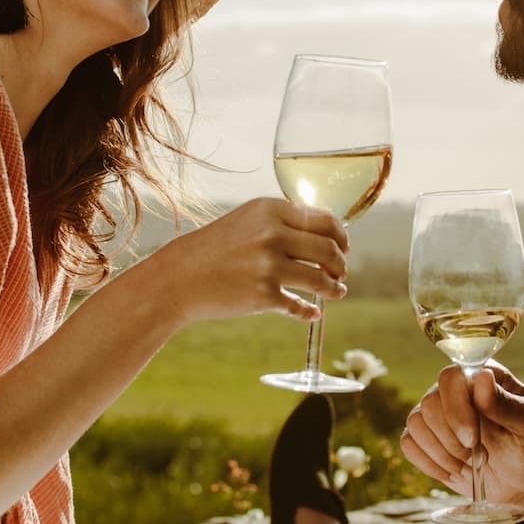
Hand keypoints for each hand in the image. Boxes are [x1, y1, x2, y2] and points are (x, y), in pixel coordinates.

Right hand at [137, 198, 347, 325]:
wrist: (180, 276)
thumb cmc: (217, 247)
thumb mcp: (249, 220)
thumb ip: (284, 222)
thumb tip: (327, 236)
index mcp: (272, 210)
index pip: (326, 221)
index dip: (341, 237)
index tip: (343, 247)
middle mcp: (273, 234)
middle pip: (329, 250)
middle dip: (340, 264)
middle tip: (340, 272)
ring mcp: (269, 265)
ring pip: (321, 279)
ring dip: (334, 288)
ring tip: (336, 291)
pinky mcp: (264, 295)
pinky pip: (299, 306)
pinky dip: (309, 311)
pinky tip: (313, 313)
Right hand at [401, 363, 523, 518]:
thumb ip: (504, 403)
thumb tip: (481, 377)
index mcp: (481, 376)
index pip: (450, 377)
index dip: (456, 409)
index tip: (474, 439)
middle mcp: (455, 390)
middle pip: (429, 403)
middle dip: (451, 438)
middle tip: (479, 455)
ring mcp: (438, 414)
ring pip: (415, 423)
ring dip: (442, 452)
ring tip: (471, 462)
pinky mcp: (426, 439)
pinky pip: (409, 444)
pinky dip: (430, 463)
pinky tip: (456, 470)